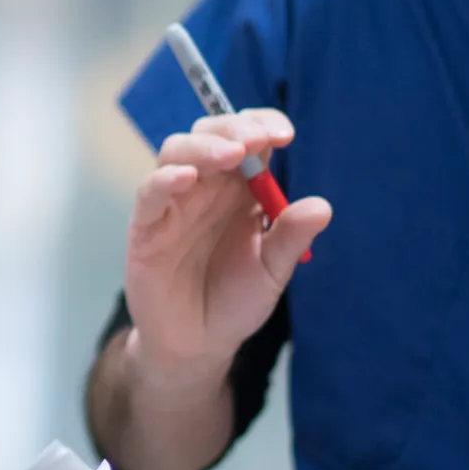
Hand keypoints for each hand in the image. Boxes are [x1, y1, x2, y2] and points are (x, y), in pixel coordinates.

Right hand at [124, 112, 331, 375]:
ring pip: (177, 153)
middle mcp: (205, 187)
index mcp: (238, 189)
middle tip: (256, 139)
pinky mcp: (146, 227)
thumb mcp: (272, 270)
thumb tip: (322, 206)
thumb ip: (291, 237)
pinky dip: (165, 180)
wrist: (199, 344)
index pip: (247, 138)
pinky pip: (150, 193)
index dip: (261, 125)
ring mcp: (173, 203)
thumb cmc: (234, 301)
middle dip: (233, 128)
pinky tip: (186, 178)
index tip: (284, 134)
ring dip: (204, 146)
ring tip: (231, 153)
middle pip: (211, 135)